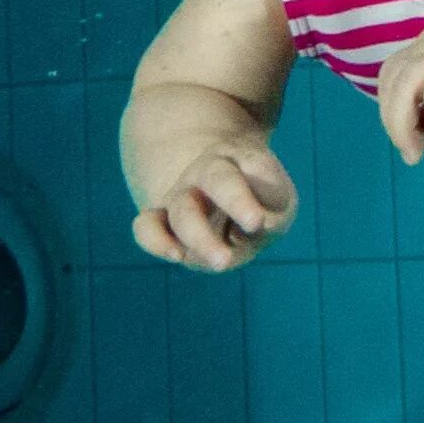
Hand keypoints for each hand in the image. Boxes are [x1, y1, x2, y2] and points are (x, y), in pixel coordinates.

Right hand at [131, 139, 297, 272]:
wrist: (213, 193)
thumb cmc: (256, 200)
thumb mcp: (277, 197)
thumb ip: (272, 206)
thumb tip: (254, 224)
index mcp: (239, 161)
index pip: (253, 165)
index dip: (260, 184)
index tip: (260, 219)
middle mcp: (206, 174)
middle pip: (216, 178)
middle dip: (236, 200)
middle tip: (255, 224)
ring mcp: (181, 198)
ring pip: (183, 210)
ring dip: (201, 236)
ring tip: (223, 261)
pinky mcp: (161, 222)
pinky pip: (146, 227)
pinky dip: (155, 240)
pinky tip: (176, 256)